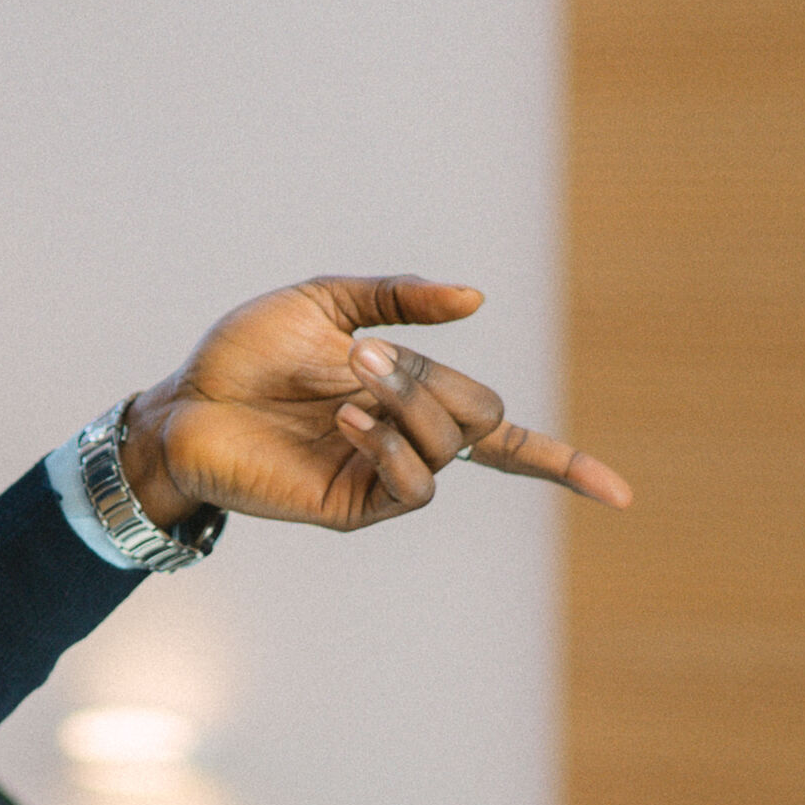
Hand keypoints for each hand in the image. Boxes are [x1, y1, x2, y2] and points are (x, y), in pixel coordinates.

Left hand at [122, 279, 632, 534]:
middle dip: (437, 378)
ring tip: (353, 374)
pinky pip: (411, 486)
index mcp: (410, 399)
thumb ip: (400, 299)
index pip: (503, 436)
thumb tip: (476, 297)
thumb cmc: (244, 355)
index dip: (562, 463)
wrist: (182, 402)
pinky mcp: (351, 506)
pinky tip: (346, 417)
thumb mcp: (326, 303)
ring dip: (411, 402)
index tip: (622, 497)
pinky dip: (390, 444)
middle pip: (481, 421)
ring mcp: (380, 479)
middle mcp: (405, 444)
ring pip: (449, 450)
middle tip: (366, 354)